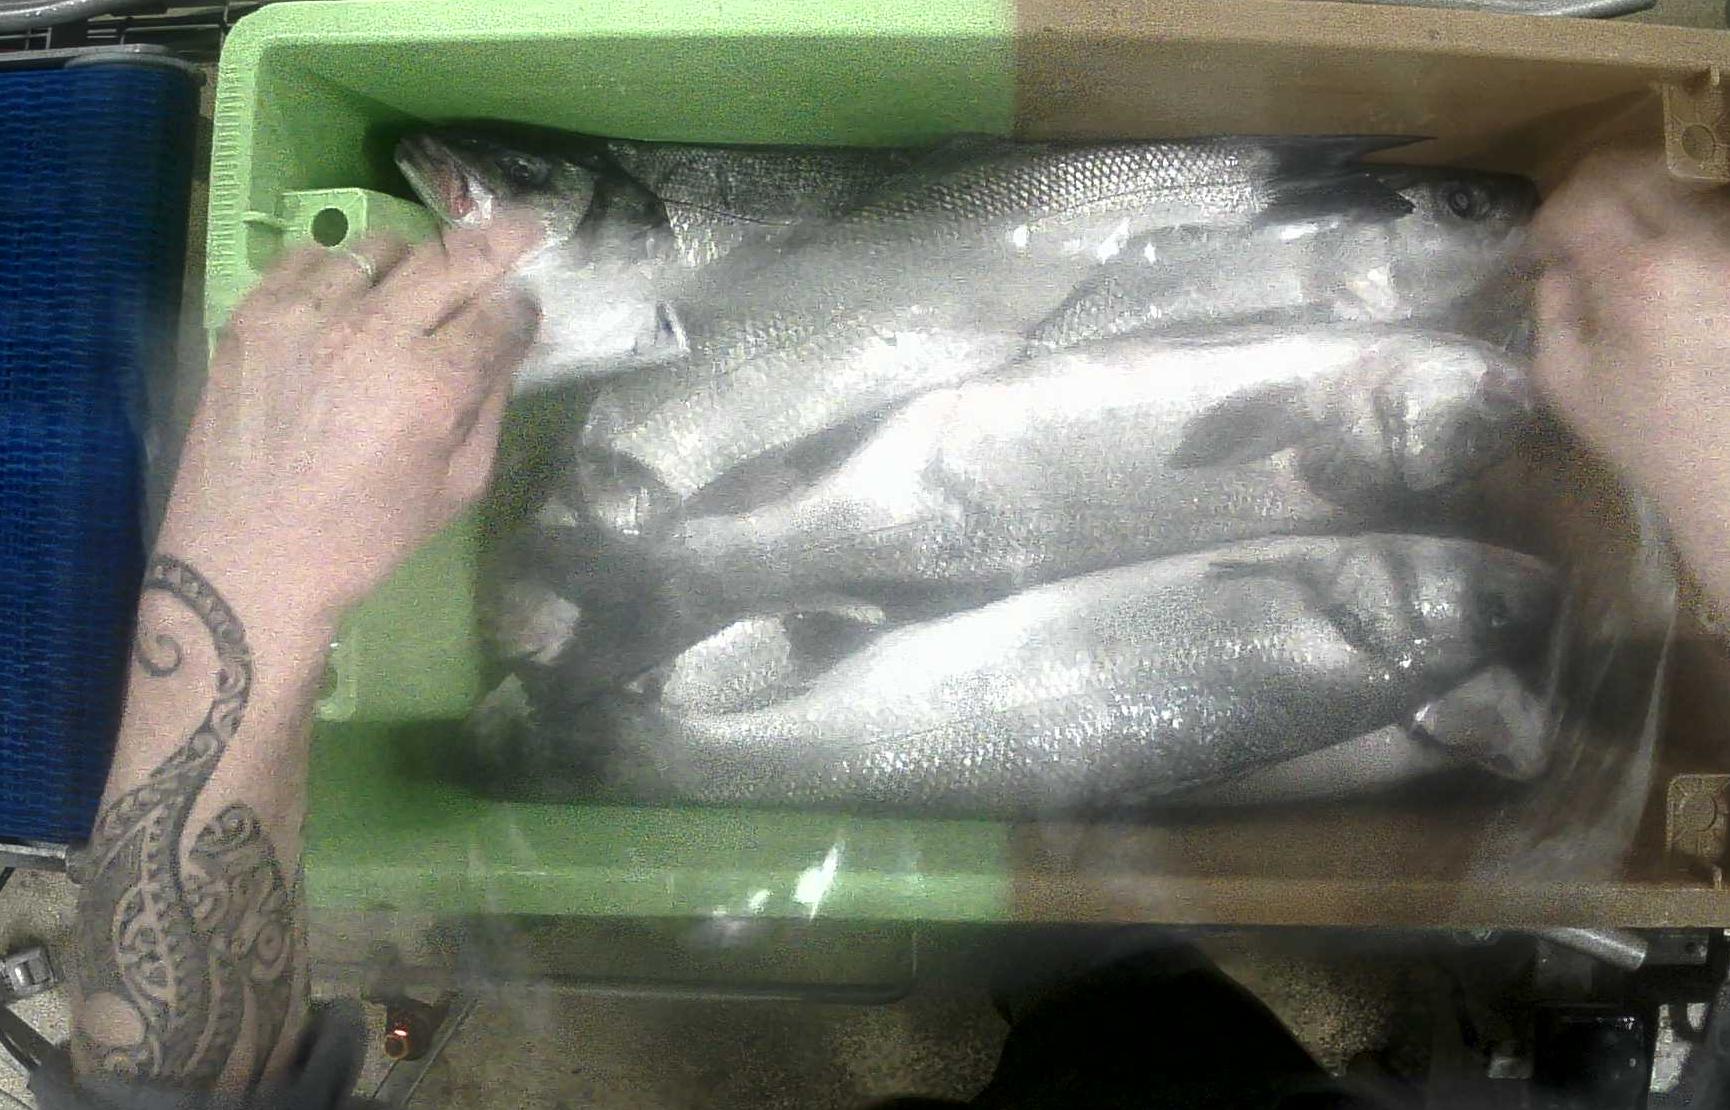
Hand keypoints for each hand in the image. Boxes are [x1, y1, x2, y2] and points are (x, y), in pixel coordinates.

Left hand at [162, 222, 539, 641]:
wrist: (249, 560)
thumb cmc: (365, 537)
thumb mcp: (457, 487)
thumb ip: (489, 407)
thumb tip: (507, 347)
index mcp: (433, 385)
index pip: (501, 311)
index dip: (525, 302)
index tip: (530, 300)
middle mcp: (374, 334)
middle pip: (452, 259)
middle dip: (497, 241)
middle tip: (520, 227)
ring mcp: (307, 316)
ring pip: (380, 247)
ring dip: (412, 259)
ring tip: (414, 279)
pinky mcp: (253, 315)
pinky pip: (309, 258)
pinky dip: (339, 267)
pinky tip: (346, 296)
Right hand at [1531, 151, 1729, 604]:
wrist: (1724, 465)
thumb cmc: (1638, 430)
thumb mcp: (1562, 377)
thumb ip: (1551, 306)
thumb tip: (1558, 264)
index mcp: (1634, 274)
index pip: (1582, 199)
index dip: (1551, 217)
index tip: (1542, 250)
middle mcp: (1693, 248)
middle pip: (1635, 172)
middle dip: (1593, 196)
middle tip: (1576, 232)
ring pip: (1679, 192)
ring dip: (1641, 213)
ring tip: (1625, 257)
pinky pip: (1711, 227)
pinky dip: (1679, 237)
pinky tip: (1667, 277)